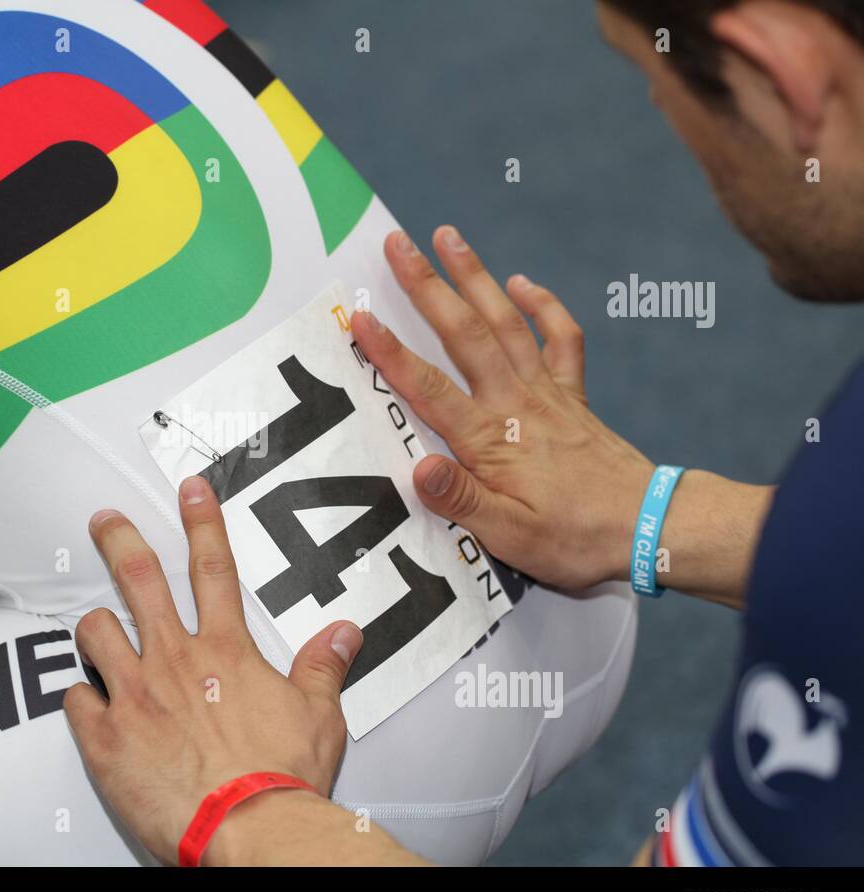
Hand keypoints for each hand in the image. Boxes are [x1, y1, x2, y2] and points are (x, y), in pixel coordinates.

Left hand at [62, 476, 363, 865]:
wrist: (248, 830)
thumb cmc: (282, 779)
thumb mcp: (319, 717)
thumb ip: (323, 668)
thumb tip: (344, 634)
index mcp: (225, 651)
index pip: (213, 568)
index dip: (201, 522)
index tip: (189, 489)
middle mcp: (175, 660)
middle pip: (137, 579)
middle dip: (117, 540)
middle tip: (104, 520)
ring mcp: (134, 695)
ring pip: (93, 631)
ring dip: (93, 628)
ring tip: (96, 632)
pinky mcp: (105, 737)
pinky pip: (74, 699)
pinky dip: (81, 698)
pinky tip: (90, 705)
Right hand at [351, 227, 654, 590]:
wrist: (649, 527)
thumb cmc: (574, 538)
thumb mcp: (510, 536)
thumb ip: (461, 500)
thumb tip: (418, 466)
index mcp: (491, 440)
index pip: (431, 388)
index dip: (391, 353)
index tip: (359, 318)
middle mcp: (516, 403)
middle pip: (465, 335)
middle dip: (427, 286)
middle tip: (397, 243)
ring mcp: (547, 393)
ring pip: (505, 322)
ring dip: (475, 276)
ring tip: (447, 236)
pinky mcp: (572, 395)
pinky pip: (560, 339)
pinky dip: (544, 306)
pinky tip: (522, 282)